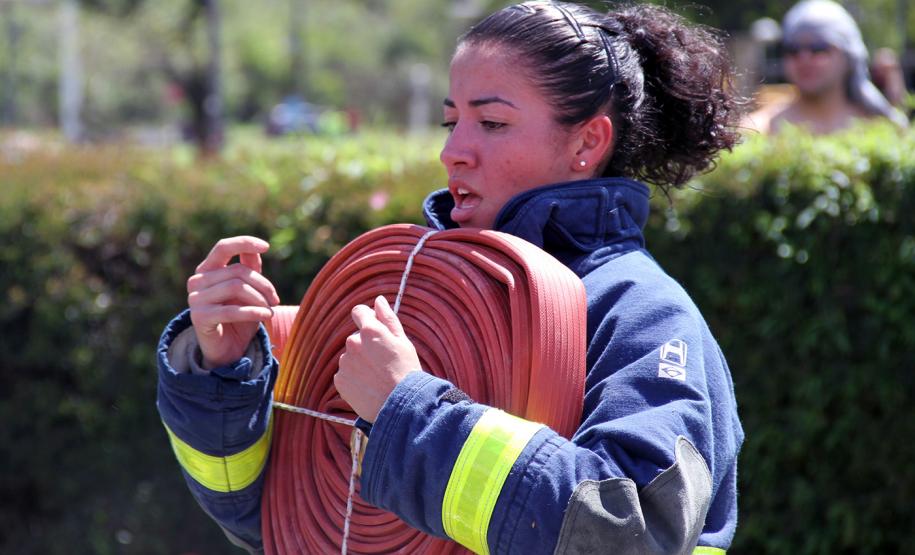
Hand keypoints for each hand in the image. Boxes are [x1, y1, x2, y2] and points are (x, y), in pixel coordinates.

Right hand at [187, 236, 280, 368]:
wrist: (226, 349)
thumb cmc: (238, 317)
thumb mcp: (248, 291)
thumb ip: (249, 269)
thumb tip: (255, 249)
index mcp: (207, 269)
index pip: (223, 247)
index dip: (244, 243)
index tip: (266, 246)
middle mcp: (197, 281)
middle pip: (238, 272)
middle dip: (263, 285)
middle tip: (275, 300)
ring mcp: (195, 299)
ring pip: (236, 287)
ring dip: (260, 299)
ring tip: (271, 310)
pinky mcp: (199, 318)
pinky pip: (232, 310)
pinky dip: (254, 312)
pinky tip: (266, 315)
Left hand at [335, 296, 420, 422]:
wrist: (400, 405)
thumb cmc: (406, 372)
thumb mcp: (403, 342)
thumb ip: (388, 318)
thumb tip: (378, 300)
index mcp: (370, 330)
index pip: (359, 312)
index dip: (367, 319)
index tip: (374, 330)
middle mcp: (353, 342)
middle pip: (356, 338)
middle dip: (366, 346)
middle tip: (383, 363)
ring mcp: (345, 362)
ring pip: (351, 357)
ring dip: (360, 363)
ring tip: (377, 377)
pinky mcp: (339, 380)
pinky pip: (345, 374)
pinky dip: (354, 378)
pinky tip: (368, 386)